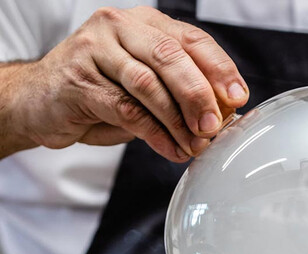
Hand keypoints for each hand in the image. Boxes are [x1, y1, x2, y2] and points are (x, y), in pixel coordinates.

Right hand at [8, 6, 248, 160]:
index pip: (191, 39)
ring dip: (177, 121)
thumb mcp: (148, 89)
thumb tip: (225, 117)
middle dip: (198, 94)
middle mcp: (120, 27)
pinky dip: (155, 134)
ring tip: (195, 145)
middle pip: (170, 56)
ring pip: (148, 84)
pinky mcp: (79, 80)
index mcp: (145, 24)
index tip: (238, 97)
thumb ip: (180, 94)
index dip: (219, 68)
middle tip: (214, 126)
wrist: (43, 102)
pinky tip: (171, 149)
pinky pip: (126, 110)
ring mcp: (95, 49)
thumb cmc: (103, 94)